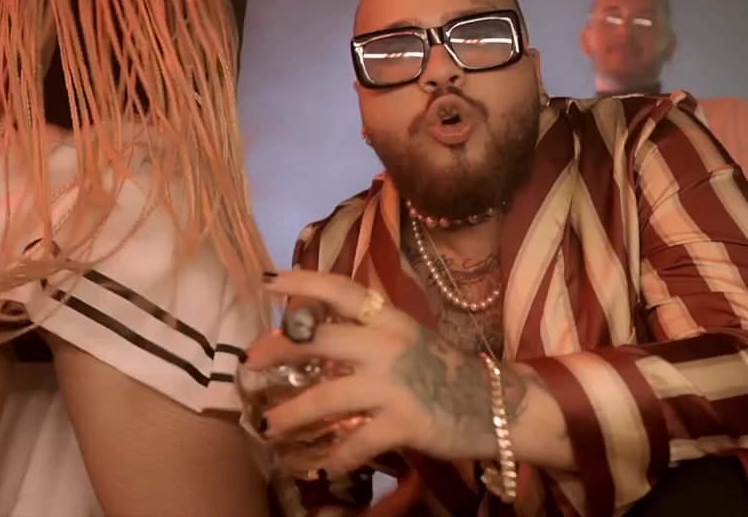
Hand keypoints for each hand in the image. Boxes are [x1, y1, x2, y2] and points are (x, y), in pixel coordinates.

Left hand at [245, 271, 501, 475]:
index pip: (342, 290)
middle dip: (276, 351)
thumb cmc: (444, 373)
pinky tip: (320, 467)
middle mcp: (388, 344)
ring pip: (324, 397)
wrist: (497, 406)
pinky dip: (333, 458)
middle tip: (250, 365)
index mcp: (390, 319)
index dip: (303, 282)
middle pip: (318, 339)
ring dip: (290, 415)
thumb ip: (367, 336)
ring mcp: (394, 384)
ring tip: (269, 428)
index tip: (267, 281)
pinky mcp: (403, 422)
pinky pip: (354, 443)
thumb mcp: (407, 341)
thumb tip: (313, 339)